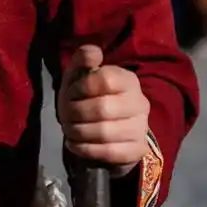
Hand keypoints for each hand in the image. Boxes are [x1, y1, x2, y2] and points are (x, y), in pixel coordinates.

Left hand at [57, 45, 148, 177]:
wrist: (104, 127)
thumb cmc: (88, 96)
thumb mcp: (80, 74)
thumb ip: (83, 58)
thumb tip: (94, 53)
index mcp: (128, 80)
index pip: (105, 79)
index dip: (82, 87)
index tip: (72, 92)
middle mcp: (140, 103)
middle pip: (103, 108)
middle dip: (75, 113)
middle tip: (65, 115)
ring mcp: (141, 128)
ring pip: (105, 133)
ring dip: (78, 132)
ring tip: (69, 129)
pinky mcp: (137, 150)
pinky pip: (109, 153)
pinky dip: (85, 149)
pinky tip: (75, 143)